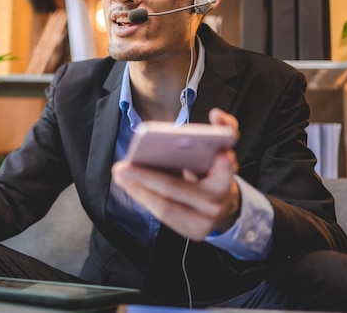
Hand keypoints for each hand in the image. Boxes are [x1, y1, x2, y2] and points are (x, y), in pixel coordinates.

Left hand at [112, 108, 240, 240]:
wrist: (225, 207)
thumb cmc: (214, 173)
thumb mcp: (222, 151)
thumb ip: (222, 130)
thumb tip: (216, 115)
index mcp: (227, 176)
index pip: (225, 168)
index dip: (222, 164)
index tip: (218, 155)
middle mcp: (219, 200)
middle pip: (179, 189)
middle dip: (147, 178)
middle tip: (122, 167)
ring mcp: (206, 220)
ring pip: (167, 206)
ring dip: (138, 191)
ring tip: (120, 176)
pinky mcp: (194, 232)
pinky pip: (164, 215)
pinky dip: (144, 199)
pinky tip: (129, 187)